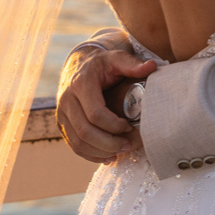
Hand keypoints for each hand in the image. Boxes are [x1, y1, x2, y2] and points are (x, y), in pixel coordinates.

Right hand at [57, 47, 158, 161]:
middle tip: (127, 145)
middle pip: (85, 132)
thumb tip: (152, 67)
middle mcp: (67, 99)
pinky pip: (73, 145)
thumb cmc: (101, 64)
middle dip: (109, 143)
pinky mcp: (62, 123)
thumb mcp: (116, 59)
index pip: (95, 113)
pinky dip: (90, 155)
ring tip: (120, 151)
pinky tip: (108, 156)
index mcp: (81, 84)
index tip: (129, 126)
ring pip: (78, 142)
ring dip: (100, 152)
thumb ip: (133, 64)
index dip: (114, 125)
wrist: (78, 65)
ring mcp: (62, 113)